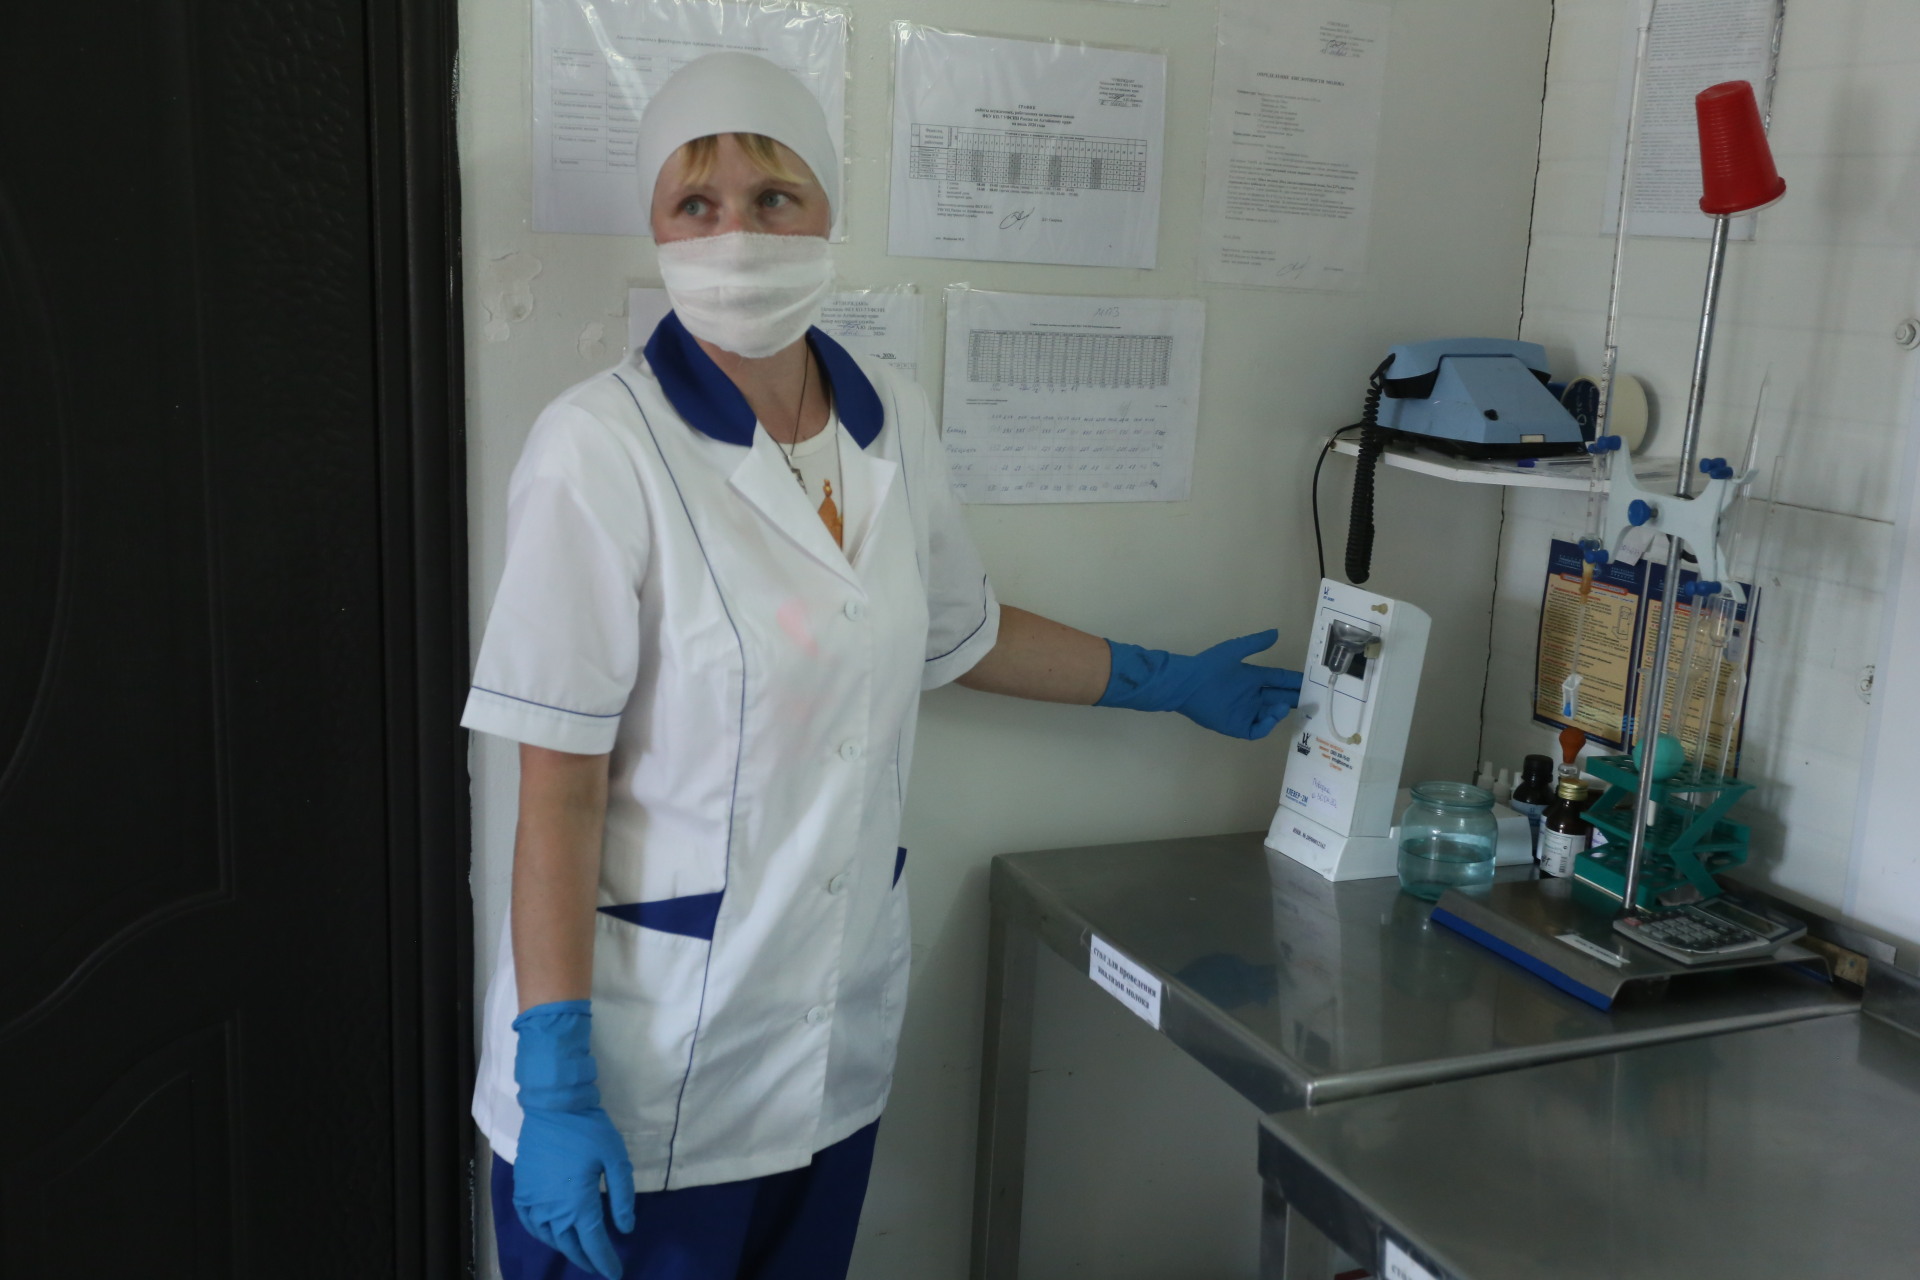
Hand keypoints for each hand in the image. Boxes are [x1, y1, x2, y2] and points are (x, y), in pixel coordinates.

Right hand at [512, 1001, 636, 1278]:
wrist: (553, 1106)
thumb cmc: (589, 1129)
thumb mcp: (615, 1159)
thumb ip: (621, 1196)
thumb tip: (625, 1229)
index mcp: (578, 1203)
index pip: (594, 1243)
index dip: (605, 1261)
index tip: (616, 1273)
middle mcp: (553, 1209)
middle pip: (570, 1245)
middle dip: (587, 1258)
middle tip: (600, 1264)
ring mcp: (533, 1201)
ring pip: (549, 1237)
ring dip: (565, 1248)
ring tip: (579, 1251)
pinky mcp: (522, 1190)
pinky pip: (528, 1222)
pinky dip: (540, 1234)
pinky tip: (548, 1234)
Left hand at [1098, 630, 1302, 739]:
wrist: (1185, 684)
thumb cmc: (1208, 666)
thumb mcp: (1234, 650)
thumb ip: (1255, 643)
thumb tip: (1276, 632)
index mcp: (1254, 678)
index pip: (1280, 679)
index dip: (1295, 681)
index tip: (1312, 681)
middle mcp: (1253, 695)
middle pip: (1280, 698)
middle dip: (1296, 698)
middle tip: (1312, 699)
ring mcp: (1245, 711)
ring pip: (1271, 715)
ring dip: (1280, 711)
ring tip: (1284, 705)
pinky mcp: (1236, 726)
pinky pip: (1256, 729)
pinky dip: (1266, 725)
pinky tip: (1271, 715)